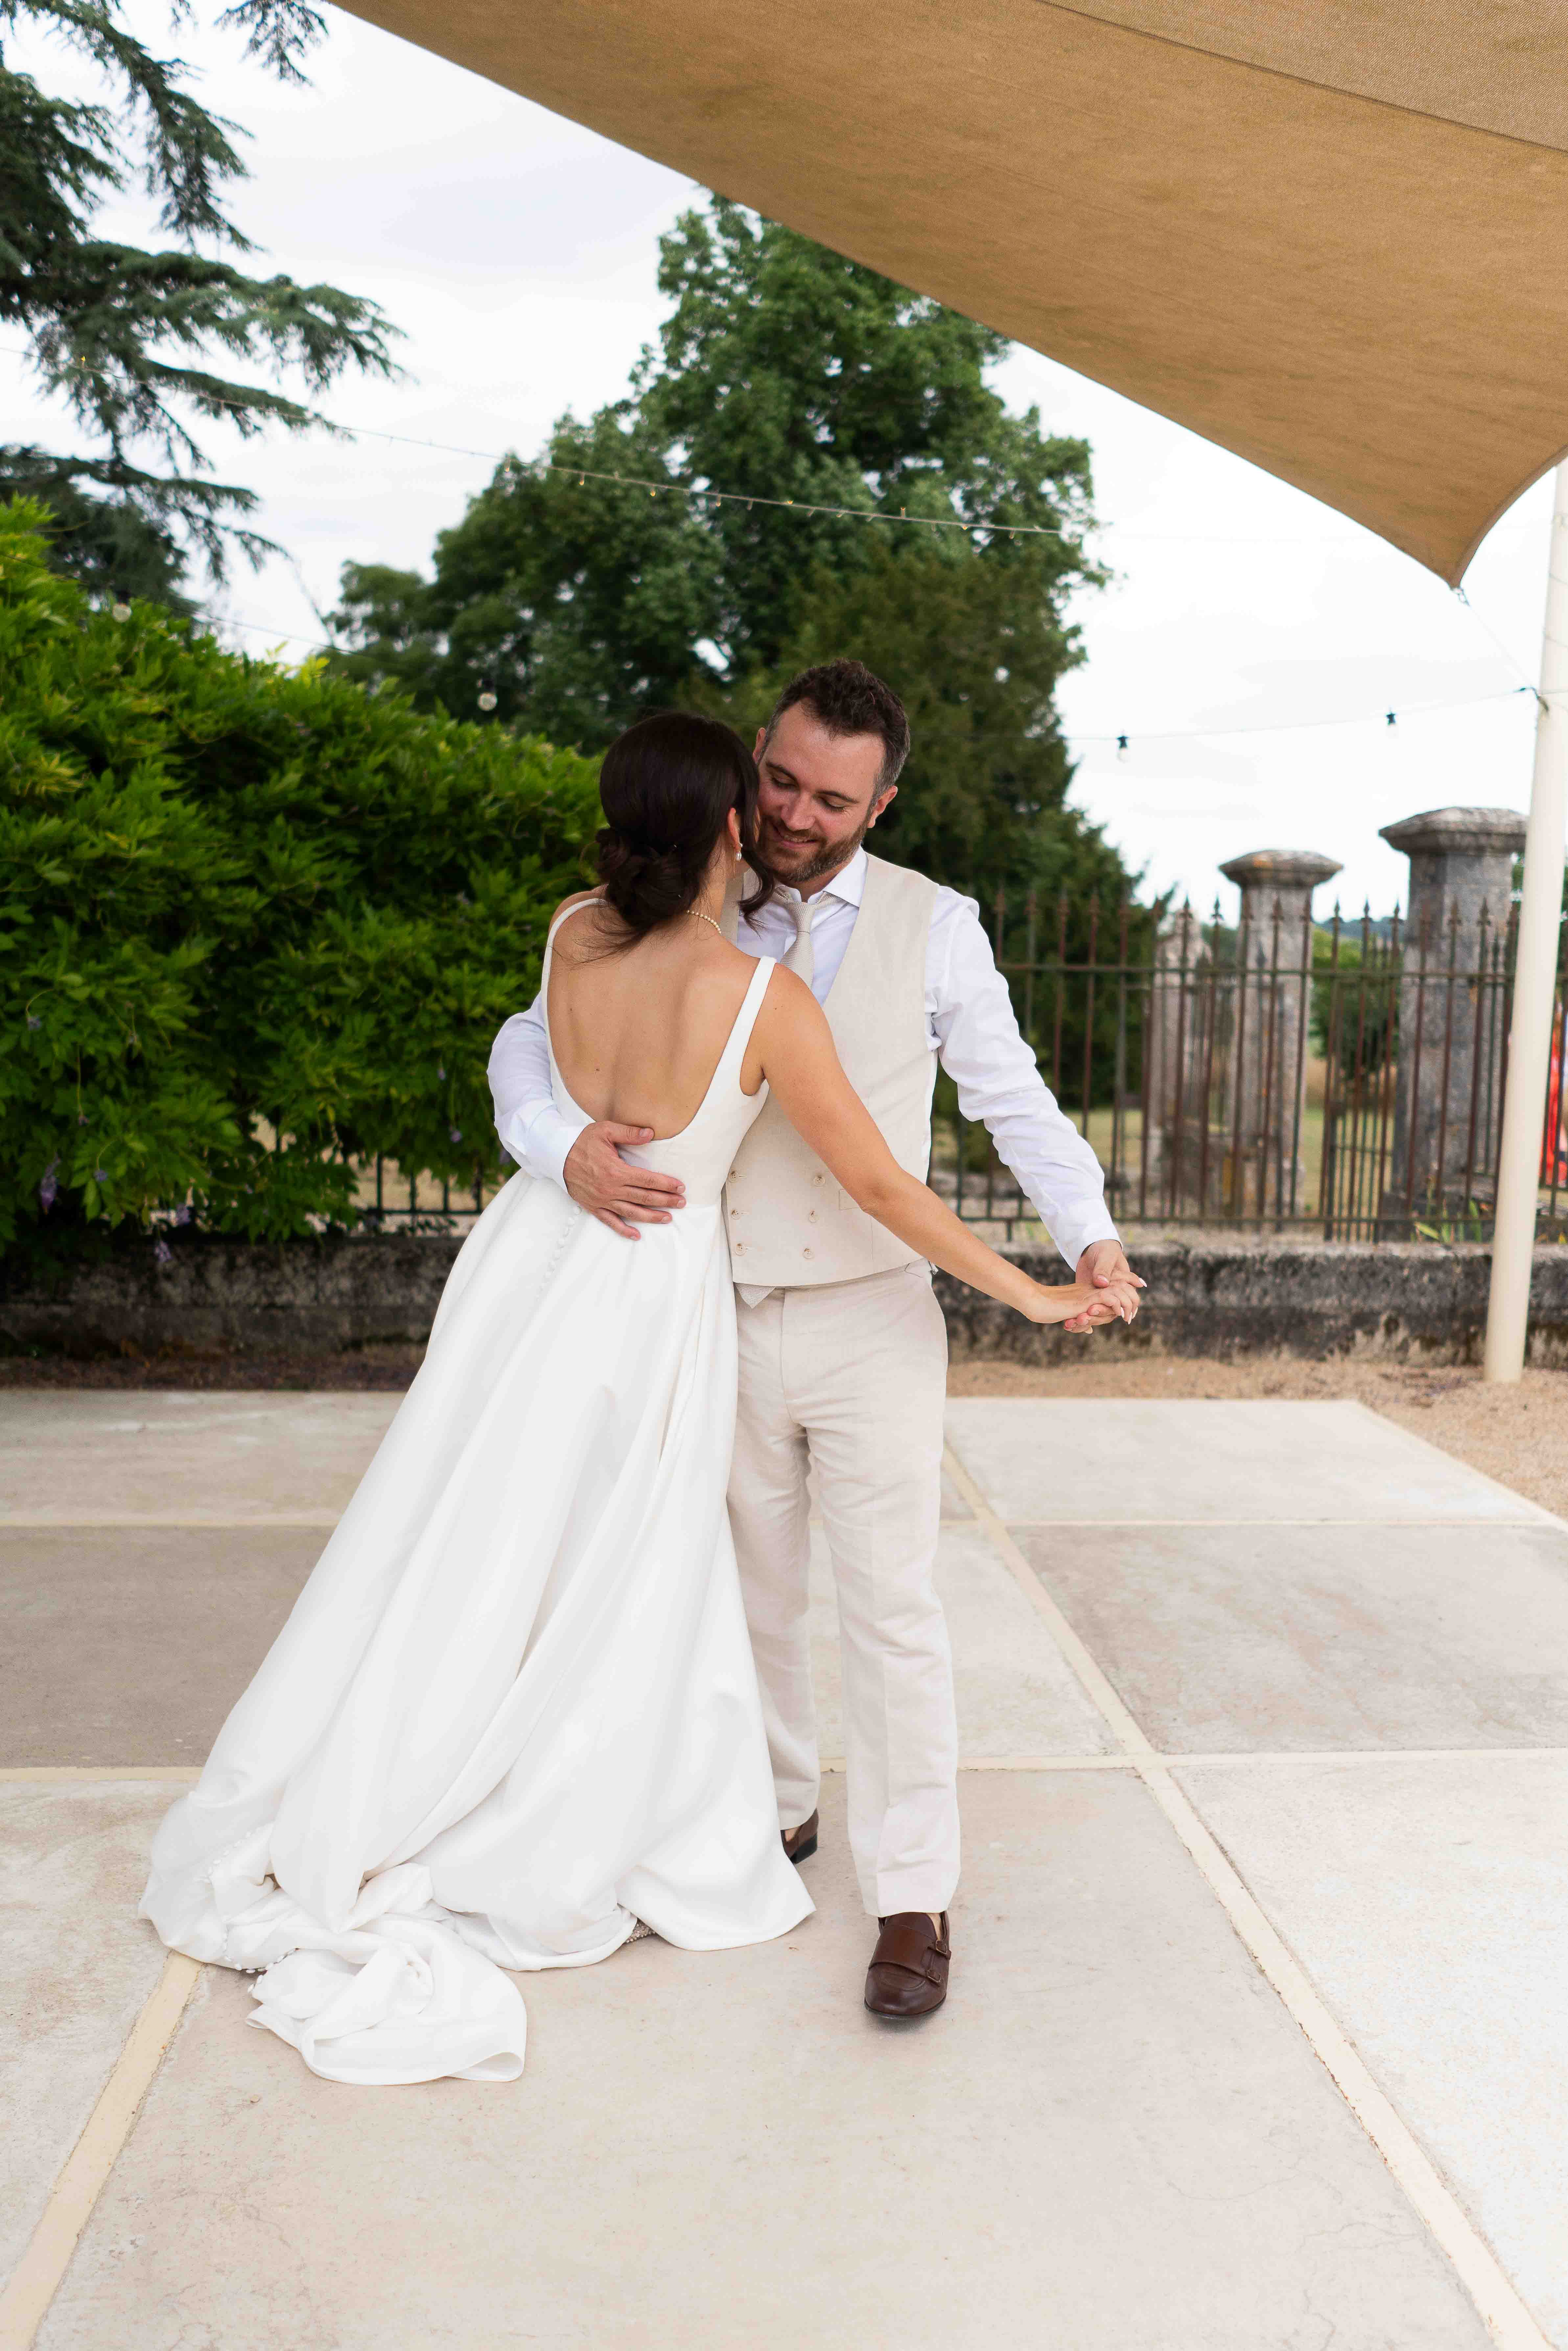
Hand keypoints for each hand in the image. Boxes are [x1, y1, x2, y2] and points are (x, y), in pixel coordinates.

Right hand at [563, 1123, 684, 1239]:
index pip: (648, 1180)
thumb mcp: (605, 1130)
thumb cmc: (582, 1141)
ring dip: (651, 1217)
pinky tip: (636, 1235)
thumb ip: (629, 1133)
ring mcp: (602, 1200)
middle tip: (681, 1202)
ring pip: (631, 1212)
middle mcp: (611, 1189)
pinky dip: (623, 1230)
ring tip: (667, 1218)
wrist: (556, 1155)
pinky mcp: (593, 1206)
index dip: (666, 1184)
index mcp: (616, 1171)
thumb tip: (650, 1133)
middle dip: (665, 1201)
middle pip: (644, 1198)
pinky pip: (610, 1221)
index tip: (680, 1187)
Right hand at [1026, 1273, 1141, 1329]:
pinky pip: (1109, 1299)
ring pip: (1117, 1292)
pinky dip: (1117, 1305)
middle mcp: (1090, 1290)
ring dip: (1126, 1304)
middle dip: (1129, 1298)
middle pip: (1118, 1288)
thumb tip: (1089, 1329)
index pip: (1110, 1290)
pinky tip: (1119, 1314)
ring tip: (1128, 1317)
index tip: (1128, 1307)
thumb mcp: (1067, 1314)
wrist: (1034, 1301)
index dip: (1122, 1295)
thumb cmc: (1044, 1308)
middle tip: (1131, 1315)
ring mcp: (1088, 1294)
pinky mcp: (1086, 1300)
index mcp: (1086, 1292)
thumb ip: (1079, 1318)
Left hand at [1064, 1239, 1143, 1334]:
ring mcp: (1101, 1297)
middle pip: (1113, 1310)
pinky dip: (1080, 1317)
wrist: (1089, 1249)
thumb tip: (1102, 1283)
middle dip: (1101, 1313)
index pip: (1130, 1301)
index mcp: (1124, 1284)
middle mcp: (1114, 1293)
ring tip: (1076, 1320)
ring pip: (1100, 1313)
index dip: (1125, 1310)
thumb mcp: (1105, 1256)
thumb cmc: (1103, 1249)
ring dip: (1090, 1318)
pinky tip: (1068, 1323)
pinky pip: (1087, 1311)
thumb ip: (1103, 1269)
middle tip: (1086, 1316)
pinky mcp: (1089, 1298)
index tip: (1116, 1315)